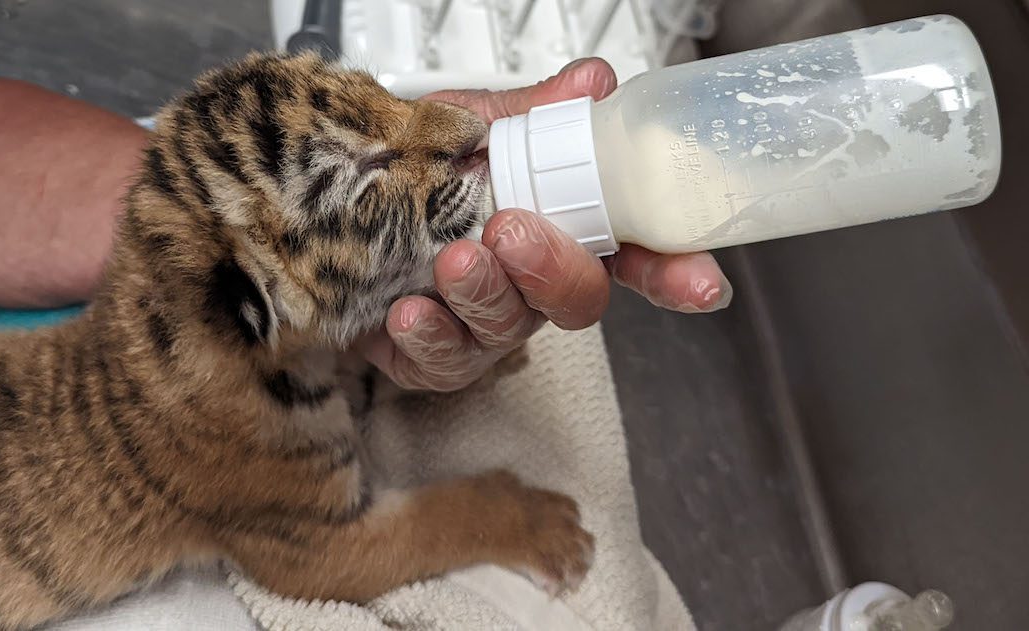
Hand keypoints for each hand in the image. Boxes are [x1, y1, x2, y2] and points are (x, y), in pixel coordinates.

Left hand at [360, 59, 732, 391]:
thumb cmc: (415, 172)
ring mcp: (486, 324)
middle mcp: (532, 283)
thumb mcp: (474, 128)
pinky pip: (443, 362)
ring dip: (485, 295)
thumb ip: (534, 114)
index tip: (701, 286)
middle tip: (513, 233)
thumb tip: (592, 84)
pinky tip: (408, 310)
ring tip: (452, 260)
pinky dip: (427, 336)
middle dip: (553, 270)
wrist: (338, 206)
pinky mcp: (433, 356)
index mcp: (560, 228)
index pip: (634, 255)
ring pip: (508, 329)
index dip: (673, 273)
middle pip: (576, 299)